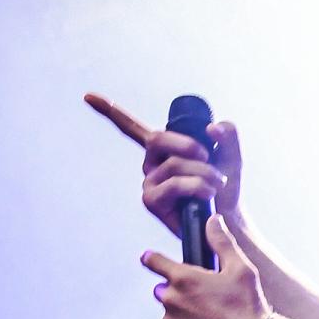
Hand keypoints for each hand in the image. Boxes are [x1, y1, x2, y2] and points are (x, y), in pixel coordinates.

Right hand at [84, 92, 242, 235]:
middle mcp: (150, 165)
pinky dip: (196, 186)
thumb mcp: (231, 156)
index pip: (132, 128)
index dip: (110, 111)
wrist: (228, 222)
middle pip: (157, 139)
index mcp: (162, 151)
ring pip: (174, 164)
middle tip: (209, 156)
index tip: (88, 96)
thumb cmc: (225, 190)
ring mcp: (149, 183)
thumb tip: (212, 128)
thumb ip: (228, 135)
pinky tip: (207, 195)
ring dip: (203, 172)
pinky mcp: (152, 201)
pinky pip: (174, 183)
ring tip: (216, 184)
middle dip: (187, 145)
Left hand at [141, 216, 270, 318]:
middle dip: (177, 293)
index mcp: (183, 278)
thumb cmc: (249, 307)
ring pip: (169, 316)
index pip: (154, 261)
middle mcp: (172, 301)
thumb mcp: (241, 268)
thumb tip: (212, 220)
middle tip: (202, 302)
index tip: (149, 259)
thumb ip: (221, 242)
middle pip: (162, 291)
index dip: (152, 259)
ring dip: (181, 317)